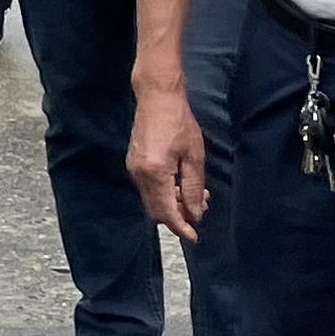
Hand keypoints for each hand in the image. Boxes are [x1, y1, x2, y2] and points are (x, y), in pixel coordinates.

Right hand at [128, 89, 210, 239]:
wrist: (157, 97)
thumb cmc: (180, 123)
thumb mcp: (193, 157)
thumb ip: (193, 188)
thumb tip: (194, 213)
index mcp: (155, 174)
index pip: (167, 212)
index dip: (180, 227)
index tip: (194, 238)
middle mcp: (139, 174)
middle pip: (156, 209)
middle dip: (178, 216)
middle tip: (200, 210)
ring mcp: (134, 168)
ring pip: (152, 199)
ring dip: (172, 203)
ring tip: (196, 195)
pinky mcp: (134, 162)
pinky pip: (148, 187)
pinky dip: (165, 192)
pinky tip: (181, 184)